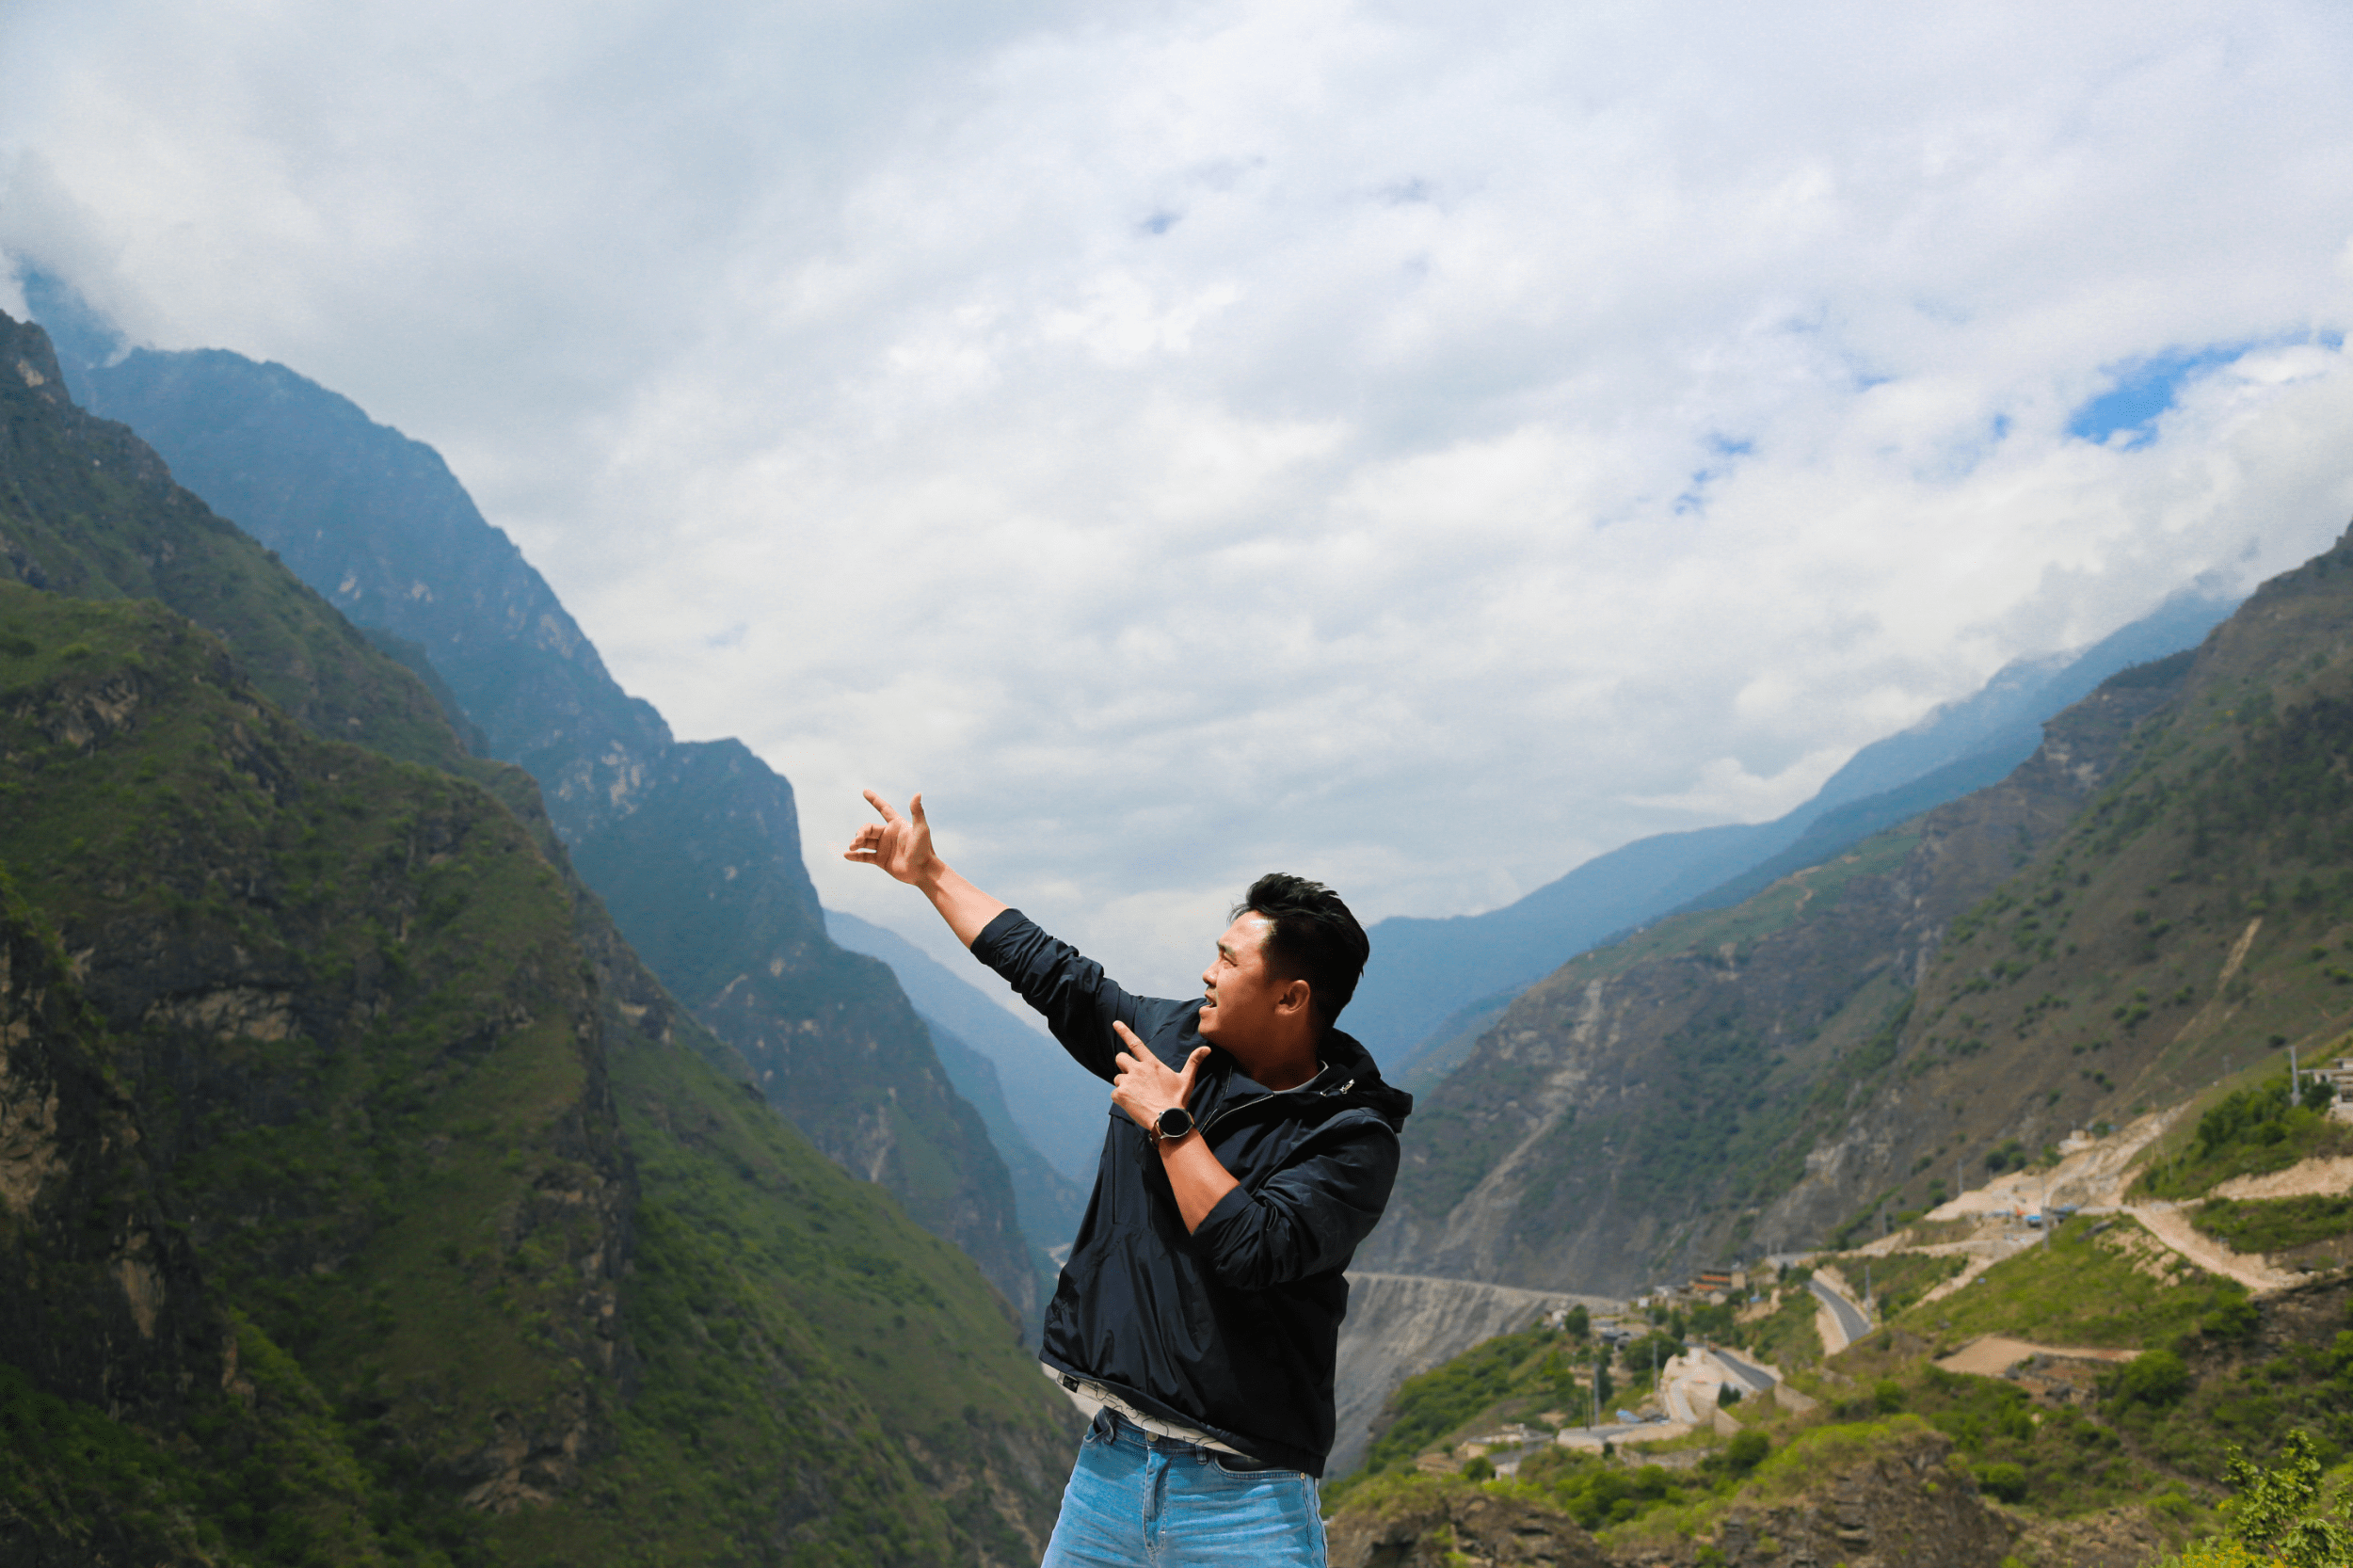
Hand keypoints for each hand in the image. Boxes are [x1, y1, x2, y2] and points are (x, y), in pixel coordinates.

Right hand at [843, 790, 939, 886]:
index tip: (865, 791)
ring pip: (865, 842)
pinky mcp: (881, 860)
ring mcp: (884, 847)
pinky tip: (847, 855)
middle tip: (857, 840)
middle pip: (869, 828)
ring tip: (852, 847)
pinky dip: (855, 856)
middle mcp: (889, 834)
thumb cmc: (924, 849)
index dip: (875, 800)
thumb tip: (918, 793)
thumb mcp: (921, 829)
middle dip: (861, 833)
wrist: (923, 872)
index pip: (884, 809)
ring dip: (856, 843)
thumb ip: (917, 812)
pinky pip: (864, 857)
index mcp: (897, 824)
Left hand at [1111, 1021, 1208, 1135]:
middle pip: (1120, 1058)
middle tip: (1134, 1077)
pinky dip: (1121, 1099)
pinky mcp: (1121, 1094)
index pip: (1136, 1044)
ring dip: (1124, 1085)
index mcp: (1152, 1064)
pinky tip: (1133, 1104)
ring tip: (1138, 1095)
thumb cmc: (1177, 1100)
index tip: (1115, 1023)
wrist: (1168, 1120)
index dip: (1124, 1032)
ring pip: (1118, 1078)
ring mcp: (1128, 1082)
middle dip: (1124, 1065)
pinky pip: (1115, 1093)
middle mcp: (1138, 1069)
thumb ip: (1194, 1062)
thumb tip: (1207, 1048)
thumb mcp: (1187, 1079)